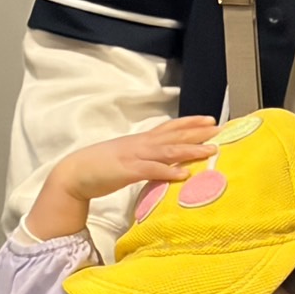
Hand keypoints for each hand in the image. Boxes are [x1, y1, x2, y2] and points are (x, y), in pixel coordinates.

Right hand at [50, 115, 219, 202]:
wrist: (74, 174)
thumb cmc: (100, 168)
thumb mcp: (127, 158)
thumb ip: (145, 158)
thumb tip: (162, 163)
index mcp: (141, 140)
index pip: (170, 127)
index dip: (191, 122)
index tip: (210, 119)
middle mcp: (141, 144)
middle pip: (174, 134)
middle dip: (199, 131)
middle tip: (220, 129)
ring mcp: (134, 155)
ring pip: (168, 150)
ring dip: (191, 150)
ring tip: (211, 151)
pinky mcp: (127, 171)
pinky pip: (151, 170)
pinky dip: (169, 171)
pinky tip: (184, 174)